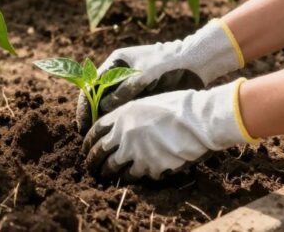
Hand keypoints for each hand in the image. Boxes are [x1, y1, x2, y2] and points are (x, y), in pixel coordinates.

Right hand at [76, 19, 243, 131]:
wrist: (195, 61)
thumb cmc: (167, 64)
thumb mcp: (143, 76)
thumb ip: (122, 91)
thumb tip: (102, 109)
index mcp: (115, 64)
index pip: (91, 85)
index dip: (84, 106)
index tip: (82, 125)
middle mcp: (119, 74)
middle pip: (98, 97)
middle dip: (92, 116)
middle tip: (89, 137)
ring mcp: (130, 85)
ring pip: (111, 106)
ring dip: (105, 121)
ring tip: (102, 140)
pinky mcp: (142, 95)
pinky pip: (125, 110)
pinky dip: (120, 121)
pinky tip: (119, 135)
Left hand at [81, 79, 257, 179]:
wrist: (197, 120)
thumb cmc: (177, 106)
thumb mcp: (145, 103)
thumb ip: (128, 116)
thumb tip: (118, 127)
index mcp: (120, 115)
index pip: (95, 131)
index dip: (88, 142)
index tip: (86, 148)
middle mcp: (123, 134)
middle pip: (99, 152)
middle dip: (92, 162)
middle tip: (90, 168)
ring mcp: (134, 152)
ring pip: (113, 168)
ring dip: (108, 173)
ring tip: (106, 176)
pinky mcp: (149, 167)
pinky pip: (136, 176)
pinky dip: (133, 178)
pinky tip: (131, 179)